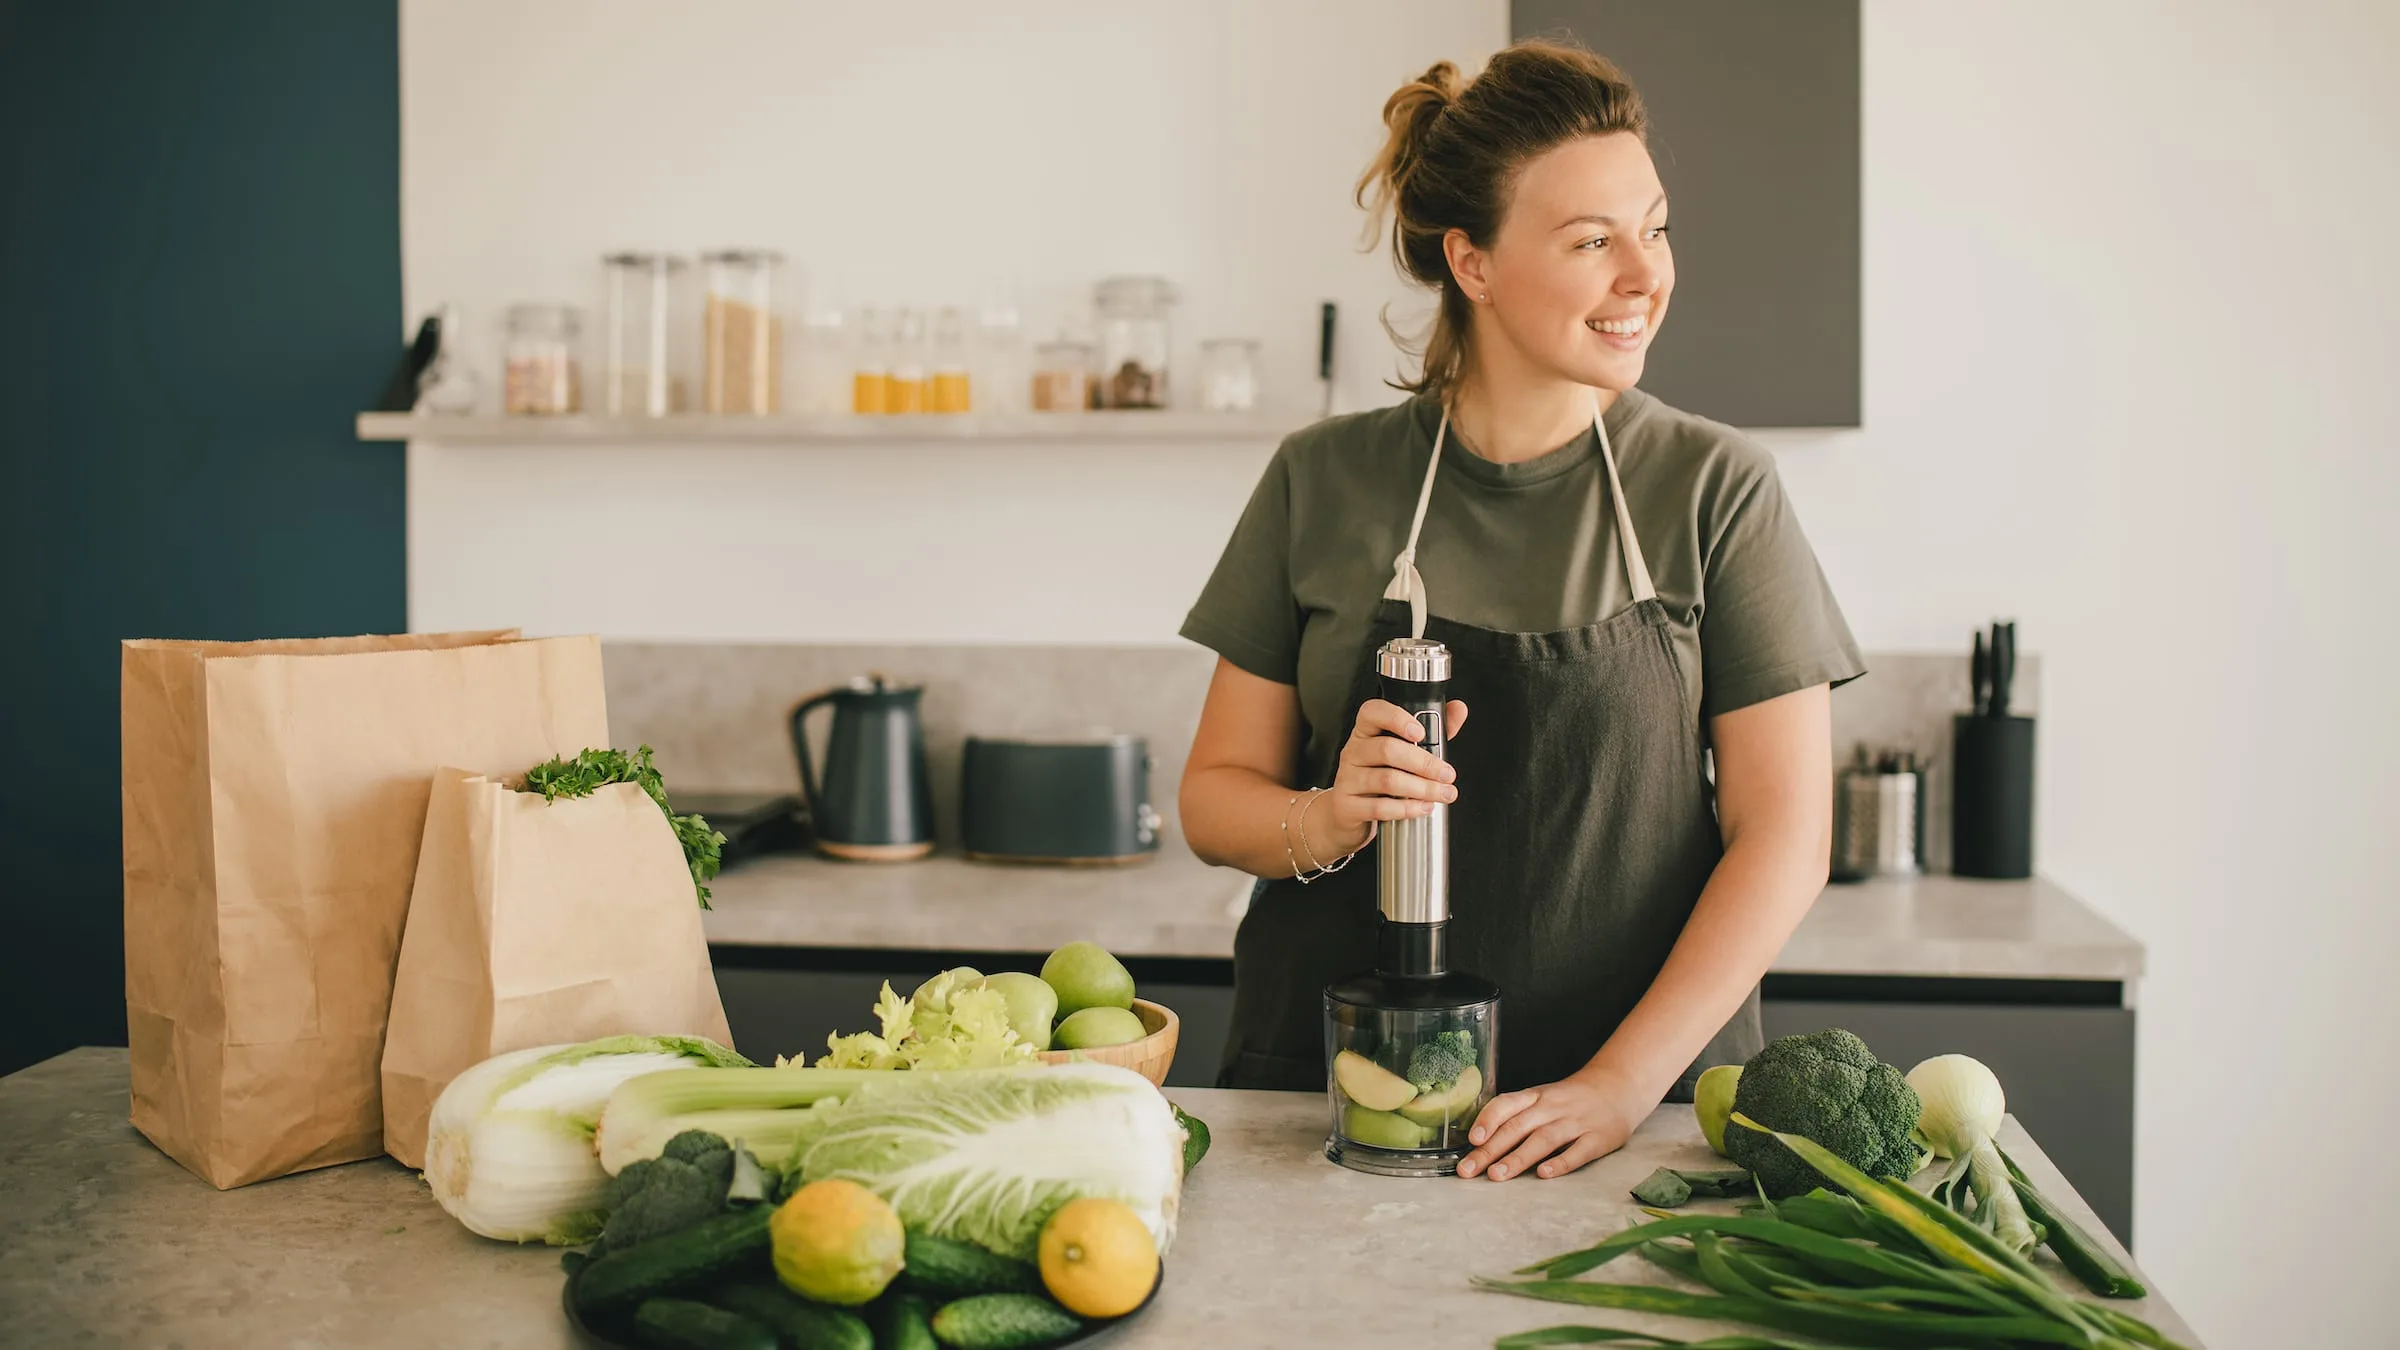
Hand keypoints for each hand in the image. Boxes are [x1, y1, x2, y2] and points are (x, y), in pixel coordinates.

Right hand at [1305, 698, 1469, 859]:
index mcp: (1366, 732)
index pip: (1373, 712)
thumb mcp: (1403, 751)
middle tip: (1447, 774)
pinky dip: (1406, 809)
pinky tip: (1422, 807)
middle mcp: (1354, 752)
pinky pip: (1379, 807)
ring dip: (1421, 789)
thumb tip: (1458, 709)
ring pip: (1387, 780)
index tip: (1421, 732)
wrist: (1347, 812)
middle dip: (1424, 763)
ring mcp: (1347, 779)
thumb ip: (1433, 731)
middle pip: (1387, 749)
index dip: (1396, 718)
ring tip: (1441, 794)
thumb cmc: (1378, 776)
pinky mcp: (1347, 805)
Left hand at [1456, 1068, 1645, 1180]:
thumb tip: (1480, 1142)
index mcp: (1535, 1097)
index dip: (1487, 1121)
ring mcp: (1575, 1123)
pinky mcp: (1597, 1139)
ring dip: (1518, 1158)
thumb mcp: (1542, 1098)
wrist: (1618, 1088)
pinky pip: (1577, 1151)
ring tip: (1496, 1175)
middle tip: (1468, 1170)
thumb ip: (1516, 1116)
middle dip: (1490, 1150)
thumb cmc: (1570, 1099)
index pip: (1506, 1104)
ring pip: (1543, 1140)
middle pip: (1517, 1127)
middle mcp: (1552, 1108)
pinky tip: (1544, 1174)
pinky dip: (1560, 1163)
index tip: (1471, 1140)